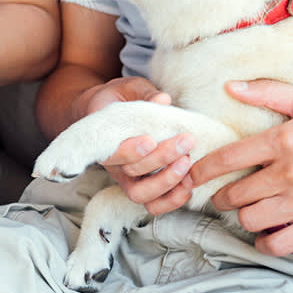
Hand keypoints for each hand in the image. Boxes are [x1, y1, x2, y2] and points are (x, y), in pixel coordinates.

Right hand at [82, 77, 193, 213]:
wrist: (107, 110)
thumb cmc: (120, 98)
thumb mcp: (130, 88)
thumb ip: (145, 93)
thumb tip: (163, 100)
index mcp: (104, 139)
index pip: (112, 154)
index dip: (131, 151)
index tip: (151, 140)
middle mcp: (114, 164)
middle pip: (132, 173)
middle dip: (161, 159)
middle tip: (186, 141)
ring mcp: (128, 178)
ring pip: (141, 195)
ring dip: (167, 182)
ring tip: (188, 164)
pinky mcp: (143, 186)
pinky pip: (153, 204)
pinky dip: (171, 200)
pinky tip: (188, 185)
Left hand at [191, 80, 292, 255]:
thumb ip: (269, 93)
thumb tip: (231, 86)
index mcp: (284, 140)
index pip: (227, 159)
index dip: (202, 170)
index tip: (192, 176)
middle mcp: (290, 173)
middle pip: (234, 195)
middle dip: (224, 197)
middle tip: (227, 196)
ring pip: (250, 220)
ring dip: (246, 217)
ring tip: (253, 210)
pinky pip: (275, 245)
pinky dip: (266, 242)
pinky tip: (269, 233)